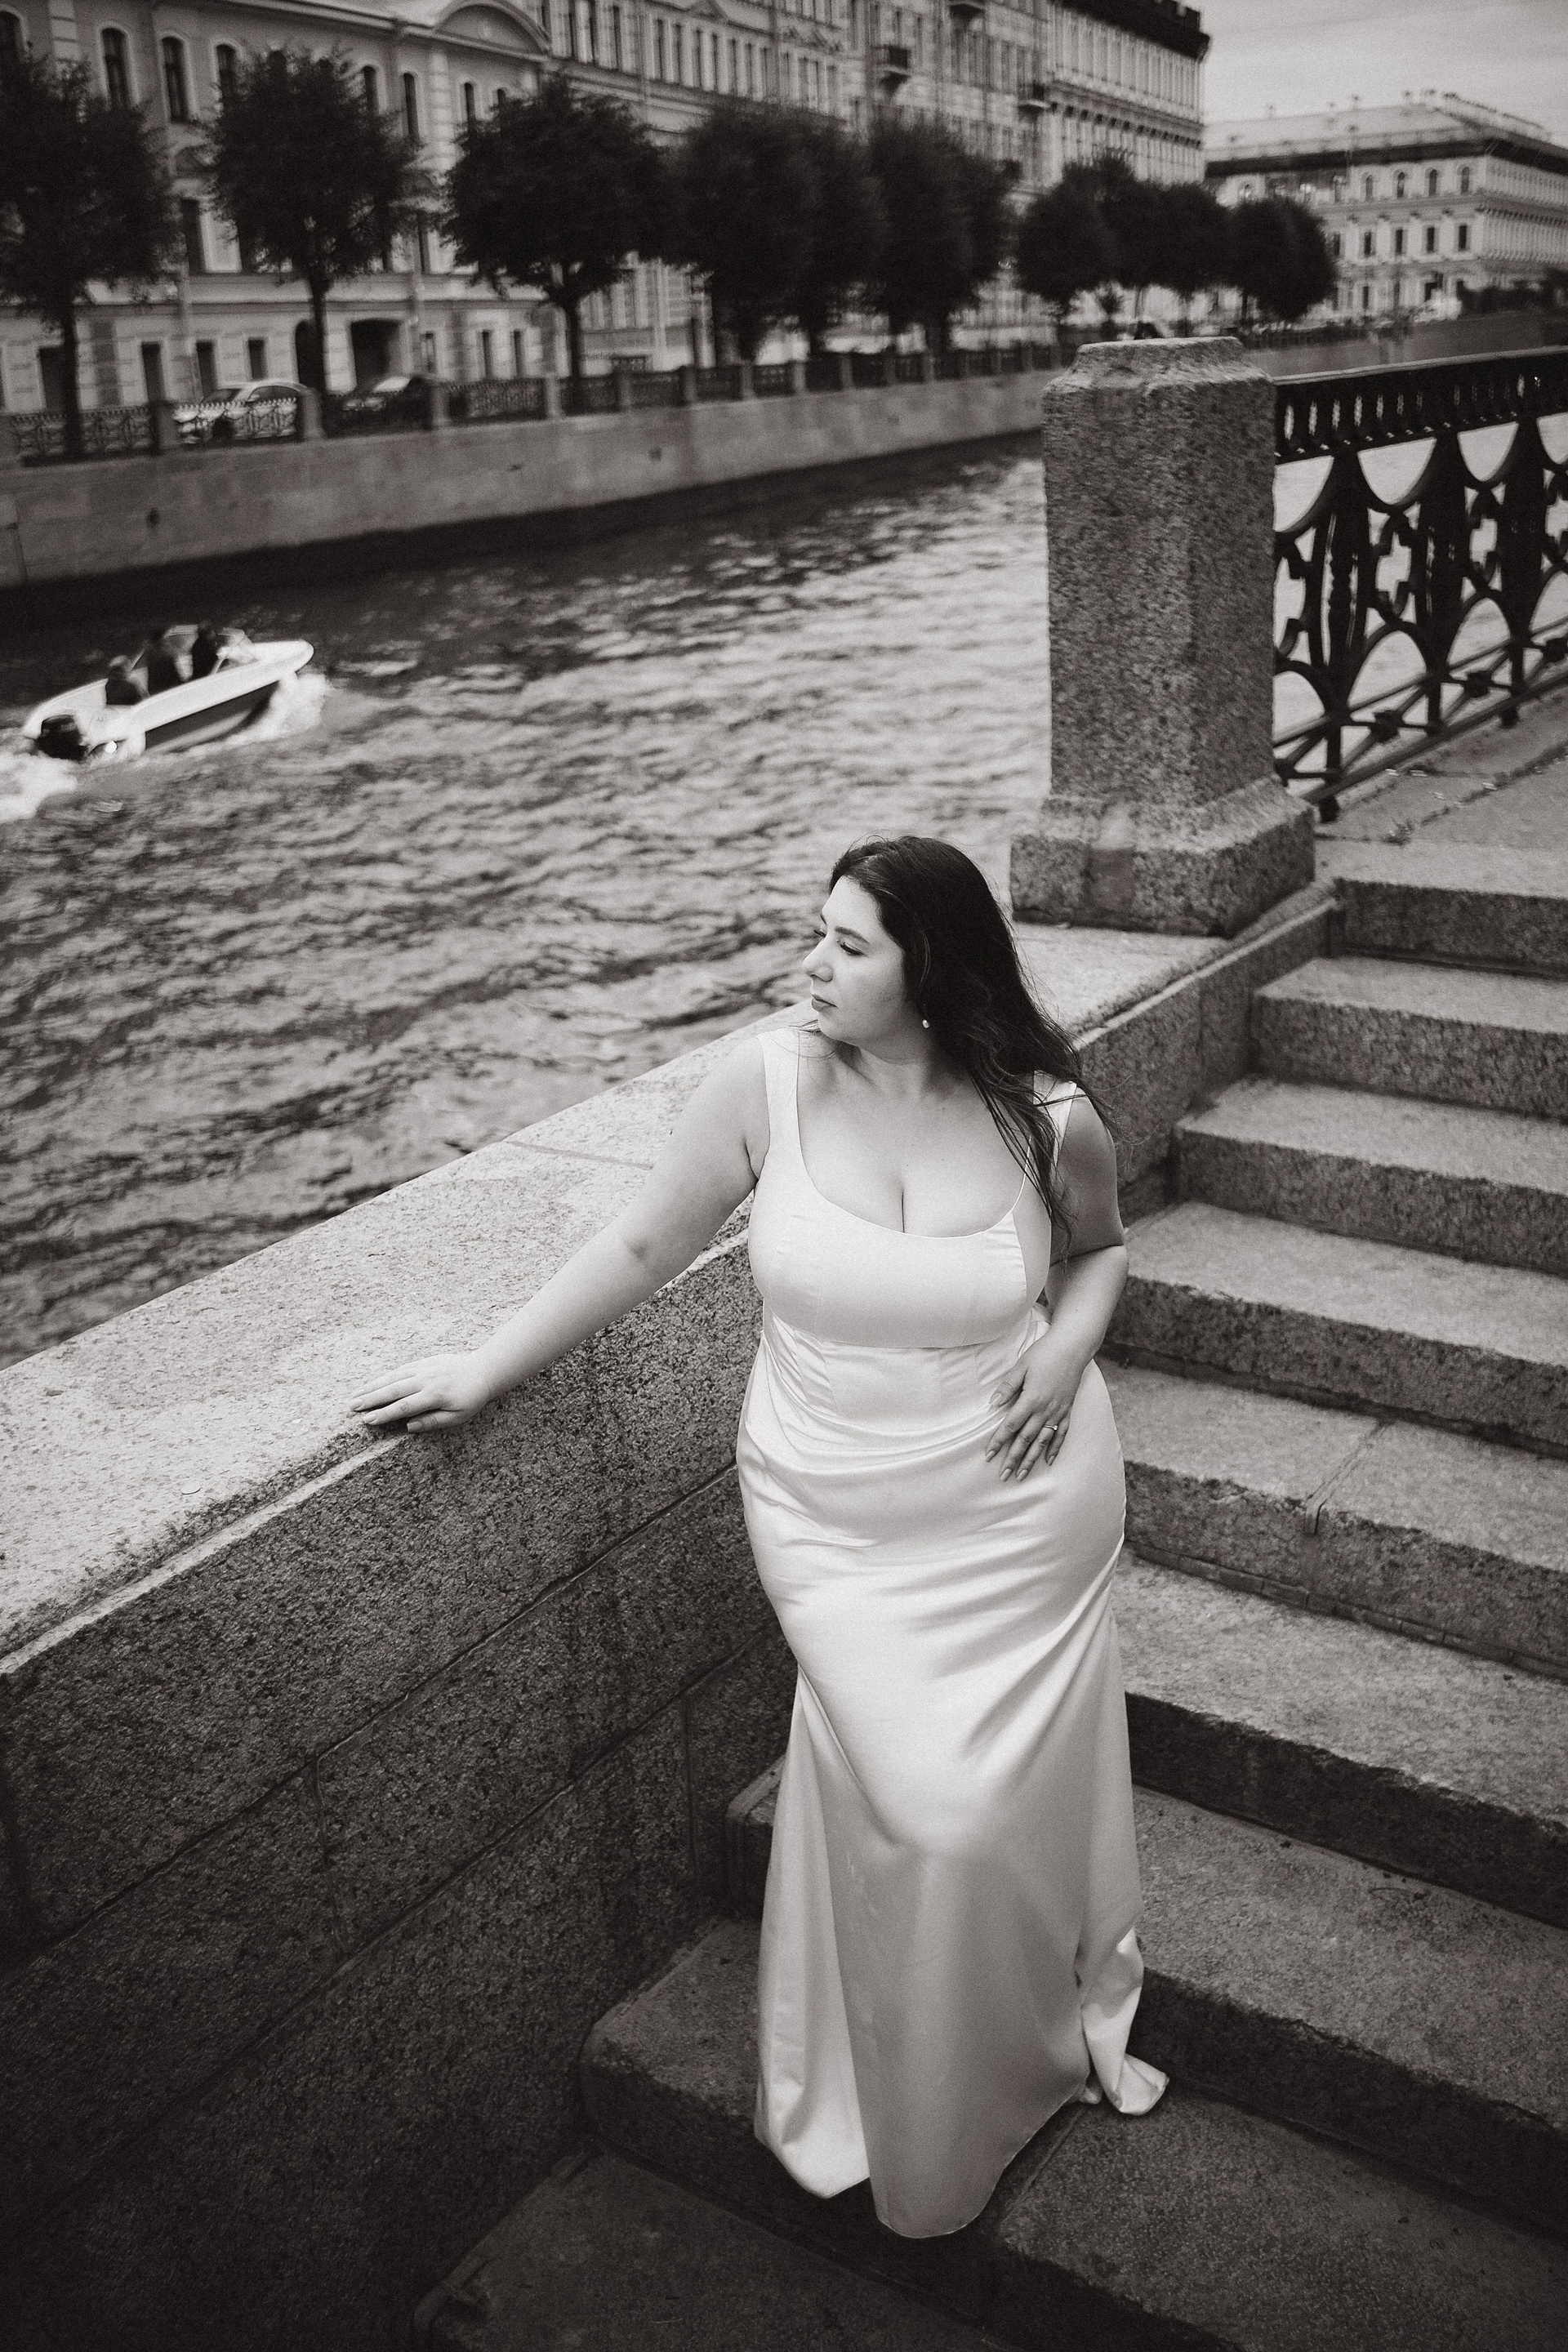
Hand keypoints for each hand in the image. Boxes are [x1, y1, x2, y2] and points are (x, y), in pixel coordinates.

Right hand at [351, 1351, 490, 1432]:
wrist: (483, 1370)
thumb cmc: (471, 1398)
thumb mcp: (458, 1416)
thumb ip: (433, 1421)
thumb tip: (408, 1427)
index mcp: (435, 1395)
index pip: (404, 1406)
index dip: (385, 1414)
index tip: (367, 1420)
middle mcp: (426, 1379)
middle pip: (393, 1390)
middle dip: (371, 1399)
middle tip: (351, 1407)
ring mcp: (423, 1368)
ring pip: (393, 1377)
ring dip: (372, 1386)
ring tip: (355, 1395)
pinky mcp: (423, 1362)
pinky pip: (400, 1369)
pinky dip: (385, 1376)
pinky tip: (372, 1383)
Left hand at [985, 1337, 1083, 1479]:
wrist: (1073, 1347)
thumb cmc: (1044, 1353)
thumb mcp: (1021, 1366)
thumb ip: (1007, 1386)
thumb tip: (993, 1404)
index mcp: (1031, 1399)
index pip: (1011, 1426)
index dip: (999, 1441)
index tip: (989, 1455)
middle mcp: (1045, 1410)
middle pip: (1025, 1439)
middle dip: (1013, 1458)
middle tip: (1003, 1476)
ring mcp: (1058, 1412)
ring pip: (1042, 1441)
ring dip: (1031, 1459)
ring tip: (1021, 1475)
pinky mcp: (1067, 1410)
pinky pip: (1061, 1434)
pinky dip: (1054, 1448)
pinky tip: (1048, 1461)